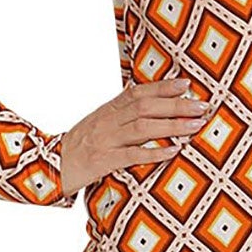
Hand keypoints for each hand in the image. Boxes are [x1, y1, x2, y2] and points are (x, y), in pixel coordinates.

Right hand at [58, 75, 209, 192]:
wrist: (49, 167)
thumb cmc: (80, 147)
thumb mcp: (98, 123)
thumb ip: (121, 114)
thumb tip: (151, 105)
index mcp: (107, 110)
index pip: (137, 92)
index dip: (162, 87)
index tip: (186, 84)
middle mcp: (106, 121)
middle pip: (145, 107)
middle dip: (176, 105)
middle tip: (202, 106)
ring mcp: (104, 140)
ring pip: (142, 128)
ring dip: (172, 125)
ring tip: (195, 126)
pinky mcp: (102, 162)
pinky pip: (132, 156)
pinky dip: (154, 153)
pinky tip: (174, 151)